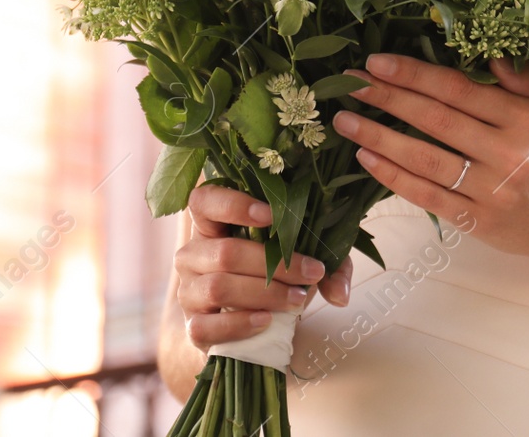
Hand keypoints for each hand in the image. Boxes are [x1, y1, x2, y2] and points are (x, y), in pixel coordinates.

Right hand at [174, 183, 354, 350]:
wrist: (253, 324)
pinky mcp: (193, 326)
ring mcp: (188, 290)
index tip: (272, 214)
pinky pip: (207, 326)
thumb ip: (330, 267)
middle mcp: (193, 253)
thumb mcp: (305, 260)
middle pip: (225, 252)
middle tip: (312, 272)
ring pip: (218, 287)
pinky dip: (239, 324)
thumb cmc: (275, 278)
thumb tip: (340, 294)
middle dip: (276, 263)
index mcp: (212, 224)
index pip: (204, 201)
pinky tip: (266, 321)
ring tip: (298, 300)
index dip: (233, 204)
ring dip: (265, 293)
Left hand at [333, 54, 528, 262]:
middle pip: (435, 120)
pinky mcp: (476, 221)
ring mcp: (490, 190)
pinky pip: (427, 196)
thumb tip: (485, 50)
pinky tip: (366, 159)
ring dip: (379, 138)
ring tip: (346, 121)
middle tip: (349, 84)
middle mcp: (506, 152)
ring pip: (425, 159)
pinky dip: (393, 177)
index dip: (414, 75)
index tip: (376, 63)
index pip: (458, 90)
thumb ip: (519, 78)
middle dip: (387, 99)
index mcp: (522, 118)